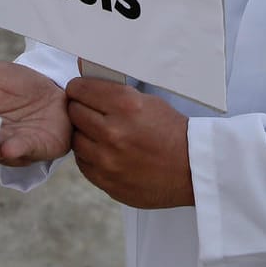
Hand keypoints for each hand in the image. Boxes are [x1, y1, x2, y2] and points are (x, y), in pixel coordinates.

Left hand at [66, 78, 193, 209]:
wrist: (192, 170)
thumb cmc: (172, 133)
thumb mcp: (148, 102)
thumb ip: (115, 95)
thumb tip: (86, 85)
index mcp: (125, 105)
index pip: (79, 89)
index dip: (79, 89)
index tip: (80, 92)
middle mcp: (112, 132)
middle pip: (73, 113)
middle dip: (79, 109)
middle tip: (90, 112)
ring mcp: (107, 160)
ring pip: (75, 139)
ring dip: (84, 135)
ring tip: (98, 134)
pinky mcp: (106, 181)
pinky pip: (83, 163)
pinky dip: (90, 156)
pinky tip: (104, 152)